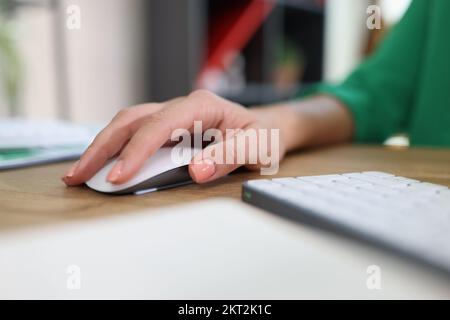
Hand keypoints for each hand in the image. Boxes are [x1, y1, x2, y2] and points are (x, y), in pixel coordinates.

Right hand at [62, 90, 287, 185]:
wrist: (269, 128)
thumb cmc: (264, 135)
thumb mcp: (258, 146)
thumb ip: (229, 156)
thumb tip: (196, 171)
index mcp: (202, 105)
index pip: (160, 125)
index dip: (136, 151)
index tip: (118, 177)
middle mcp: (182, 105)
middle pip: (132, 120)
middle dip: (102, 147)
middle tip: (78, 175)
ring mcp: (173, 114)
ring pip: (128, 123)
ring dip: (101, 146)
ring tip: (79, 172)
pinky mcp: (169, 127)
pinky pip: (135, 133)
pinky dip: (115, 148)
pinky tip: (102, 163)